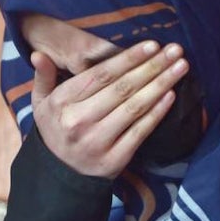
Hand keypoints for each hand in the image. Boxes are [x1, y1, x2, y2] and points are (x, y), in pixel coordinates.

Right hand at [29, 40, 188, 179]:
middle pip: (122, 88)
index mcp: (63, 102)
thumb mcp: (41, 103)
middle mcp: (79, 120)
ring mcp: (98, 141)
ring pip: (134, 108)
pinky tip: (171, 95)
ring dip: (161, 85)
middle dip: (153, 66)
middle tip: (176, 50)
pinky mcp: (114, 159)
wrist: (59, 176)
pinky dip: (157, 113)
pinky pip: (140, 131)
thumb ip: (43, 77)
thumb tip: (39, 54)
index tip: (152, 45)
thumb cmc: (55, 129)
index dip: (128, 58)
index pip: (101, 75)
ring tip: (181, 67)